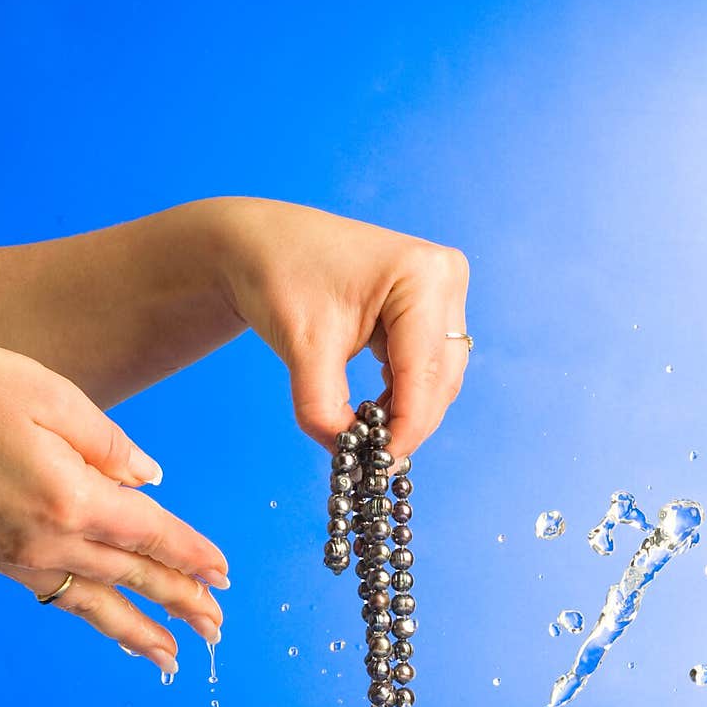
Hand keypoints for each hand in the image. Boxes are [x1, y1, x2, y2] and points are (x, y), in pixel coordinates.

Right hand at [0, 342, 227, 671]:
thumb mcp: (45, 393)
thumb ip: (107, 441)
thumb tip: (149, 480)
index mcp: (73, 496)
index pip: (152, 534)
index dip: (192, 556)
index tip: (224, 574)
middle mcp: (52, 538)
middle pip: (134, 578)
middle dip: (182, 604)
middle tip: (218, 629)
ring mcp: (22, 555)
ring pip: (98, 604)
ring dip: (142, 631)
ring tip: (175, 658)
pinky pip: (60, 600)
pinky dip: (94, 620)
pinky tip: (111, 630)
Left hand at [211, 198, 470, 455]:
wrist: (262, 245)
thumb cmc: (281, 277)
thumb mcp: (303, 348)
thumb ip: (324, 409)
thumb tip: (347, 454)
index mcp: (422, 276)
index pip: (423, 372)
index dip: (406, 426)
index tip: (381, 461)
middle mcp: (444, 278)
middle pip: (439, 378)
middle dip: (408, 422)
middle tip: (371, 458)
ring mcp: (442, 291)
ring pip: (437, 378)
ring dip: (407, 412)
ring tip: (366, 434)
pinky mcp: (431, 307)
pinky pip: (426, 367)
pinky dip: (402, 395)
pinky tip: (374, 410)